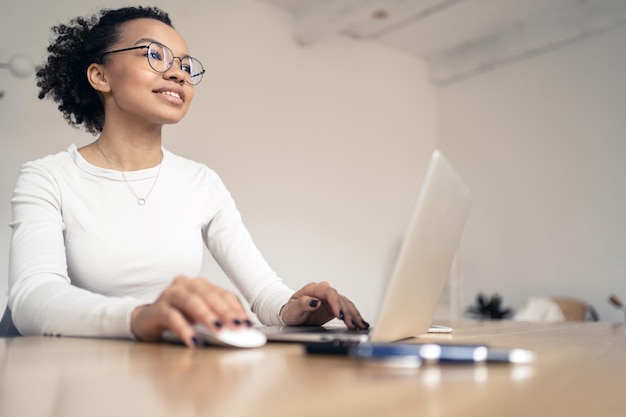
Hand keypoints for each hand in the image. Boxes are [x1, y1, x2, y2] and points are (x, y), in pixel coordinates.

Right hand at [130, 276, 251, 347]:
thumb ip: (217, 319)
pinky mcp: (157, 308)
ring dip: (207, 317)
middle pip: (209, 295)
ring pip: (191, 302)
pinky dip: (185, 329)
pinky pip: (172, 317)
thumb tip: (238, 331)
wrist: (146, 321)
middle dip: (225, 312)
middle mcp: (185, 285)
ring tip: (219, 331)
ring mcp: (170, 294)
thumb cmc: (177, 317)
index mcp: (200, 285)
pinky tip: (194, 340)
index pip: (223, 294)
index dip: (236, 308)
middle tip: (236, 327)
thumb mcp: (200, 317)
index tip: (246, 323)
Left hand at [279, 281, 368, 329]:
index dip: (336, 303)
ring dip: (353, 315)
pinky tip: (360, 323)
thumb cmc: (290, 312)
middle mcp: (323, 291)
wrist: (292, 315)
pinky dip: (354, 316)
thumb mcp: (292, 310)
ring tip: (360, 326)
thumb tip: (314, 301)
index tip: (340, 314)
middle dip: (347, 312)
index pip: (328, 293)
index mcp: (313, 289)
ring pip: (345, 304)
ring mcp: (330, 298)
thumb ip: (302, 304)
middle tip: (352, 325)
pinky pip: (346, 309)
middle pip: (339, 299)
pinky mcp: (334, 306)